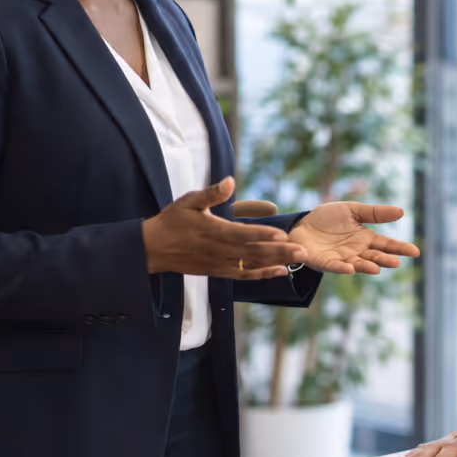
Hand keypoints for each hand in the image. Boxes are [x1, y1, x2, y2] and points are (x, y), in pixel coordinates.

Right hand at [142, 177, 306, 279]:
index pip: (242, 234)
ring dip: (276, 263)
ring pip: (252, 265)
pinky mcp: (218, 272)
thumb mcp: (189, 201)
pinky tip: (280, 272)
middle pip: (253, 252)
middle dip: (280, 252)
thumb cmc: (172, 221)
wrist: (153, 248)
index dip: (262, 235)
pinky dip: (262, 274)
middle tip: (303, 251)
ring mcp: (219, 263)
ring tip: (298, 261)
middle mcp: (219, 250)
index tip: (282, 235)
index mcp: (213, 231)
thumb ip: (211, 193)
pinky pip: (244, 275)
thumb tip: (229, 181)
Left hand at [289, 202, 420, 273]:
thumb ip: (375, 213)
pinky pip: (335, 266)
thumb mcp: (353, 210)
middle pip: (374, 257)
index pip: (386, 244)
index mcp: (365, 239)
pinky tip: (350, 268)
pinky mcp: (325, 262)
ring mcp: (342, 259)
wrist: (302, 224)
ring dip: (366, 267)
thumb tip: (402, 212)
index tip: (415, 252)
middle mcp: (356, 251)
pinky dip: (342, 268)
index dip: (400, 248)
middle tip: (396, 262)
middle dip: (385, 260)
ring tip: (376, 268)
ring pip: (357, 264)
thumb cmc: (328, 218)